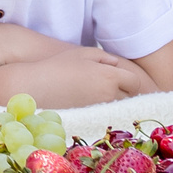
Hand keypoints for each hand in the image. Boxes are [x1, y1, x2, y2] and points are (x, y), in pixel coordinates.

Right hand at [19, 49, 155, 106]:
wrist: (37, 86)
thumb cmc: (59, 65)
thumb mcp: (83, 53)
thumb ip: (105, 58)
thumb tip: (117, 66)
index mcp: (109, 76)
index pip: (135, 82)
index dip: (131, 80)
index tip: (124, 79)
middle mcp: (109, 94)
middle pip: (130, 97)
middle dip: (125, 92)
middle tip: (114, 87)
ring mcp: (100, 109)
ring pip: (119, 108)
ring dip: (115, 102)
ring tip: (102, 95)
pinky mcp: (91, 119)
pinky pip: (107, 116)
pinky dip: (104, 111)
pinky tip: (93, 104)